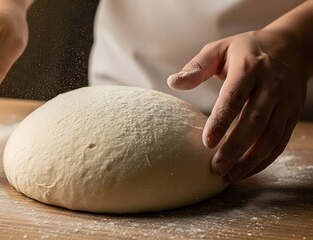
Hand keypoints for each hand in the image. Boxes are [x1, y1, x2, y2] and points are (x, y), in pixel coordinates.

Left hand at [168, 29, 308, 181]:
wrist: (292, 45)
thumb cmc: (246, 49)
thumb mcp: (220, 49)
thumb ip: (197, 66)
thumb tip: (173, 82)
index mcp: (249, 67)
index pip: (234, 97)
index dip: (221, 120)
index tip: (206, 142)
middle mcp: (271, 85)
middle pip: (254, 121)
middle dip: (235, 147)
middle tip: (216, 168)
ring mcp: (285, 101)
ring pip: (270, 135)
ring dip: (251, 159)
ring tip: (230, 175)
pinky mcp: (292, 113)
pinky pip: (280, 141)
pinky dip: (265, 159)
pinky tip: (246, 170)